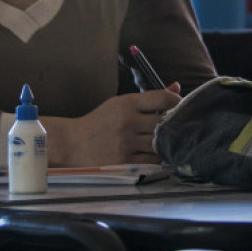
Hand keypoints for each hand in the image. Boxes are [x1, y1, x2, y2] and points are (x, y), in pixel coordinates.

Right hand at [45, 84, 181, 166]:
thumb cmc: (100, 123)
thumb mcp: (120, 104)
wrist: (73, 144)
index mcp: (126, 103)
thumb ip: (149, 98)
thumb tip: (177, 88)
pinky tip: (150, 154)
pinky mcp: (125, 162)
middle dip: (171, 125)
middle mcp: (127, 122)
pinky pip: (152, 161)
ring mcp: (126, 143)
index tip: (177, 106)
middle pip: (164, 122)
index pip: (162, 98)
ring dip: (164, 143)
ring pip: (160, 143)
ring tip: (160, 142)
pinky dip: (155, 158)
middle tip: (172, 127)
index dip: (176, 102)